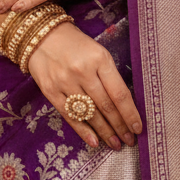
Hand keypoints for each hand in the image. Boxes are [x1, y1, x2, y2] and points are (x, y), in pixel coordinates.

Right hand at [27, 21, 141, 150]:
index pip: (119, 93)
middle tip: (129, 141)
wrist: (42, 36)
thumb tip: (124, 106)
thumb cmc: (76, 44)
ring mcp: (65, 82)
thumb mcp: (98, 52)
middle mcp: (83, 71)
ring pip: (90, 114)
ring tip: (115, 143)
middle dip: (120, 126)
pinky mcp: (51, 91)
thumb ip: (109, 76)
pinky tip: (94, 141)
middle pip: (106, 106)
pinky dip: (83, 131)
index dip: (130, 114)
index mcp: (99, 59)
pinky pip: (70, 116)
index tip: (138, 128)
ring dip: (105, 132)